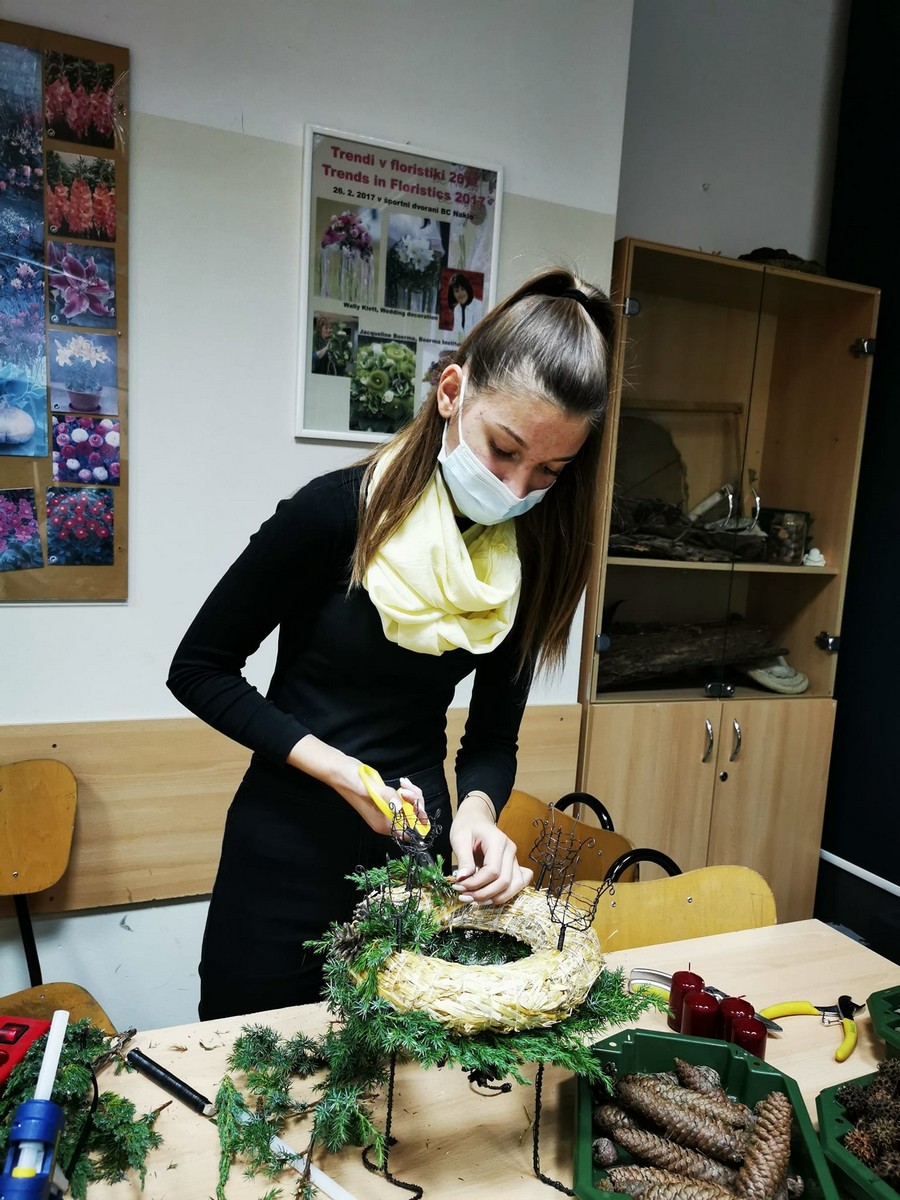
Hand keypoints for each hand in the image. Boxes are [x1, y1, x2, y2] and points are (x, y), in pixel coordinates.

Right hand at [286, 735, 425, 834]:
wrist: (341, 770)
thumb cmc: (352, 782)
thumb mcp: (372, 790)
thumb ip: (388, 799)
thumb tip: (402, 808)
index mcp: (382, 824)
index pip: (407, 832)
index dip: (417, 822)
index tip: (417, 806)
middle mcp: (386, 820)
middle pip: (412, 818)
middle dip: (415, 803)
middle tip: (405, 789)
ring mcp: (386, 809)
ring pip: (410, 807)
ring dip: (412, 794)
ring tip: (403, 783)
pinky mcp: (387, 799)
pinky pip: (405, 799)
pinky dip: (408, 791)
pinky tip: (402, 782)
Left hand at [450, 793, 532, 904]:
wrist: (475, 819)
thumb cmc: (467, 826)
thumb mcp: (459, 838)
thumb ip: (463, 859)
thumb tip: (462, 879)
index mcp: (498, 841)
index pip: (492, 871)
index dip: (476, 883)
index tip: (459, 886)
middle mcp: (510, 850)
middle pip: (504, 881)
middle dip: (483, 894)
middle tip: (464, 896)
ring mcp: (514, 858)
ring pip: (514, 886)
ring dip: (495, 898)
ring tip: (475, 900)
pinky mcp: (514, 866)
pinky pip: (518, 884)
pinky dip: (506, 894)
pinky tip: (491, 897)